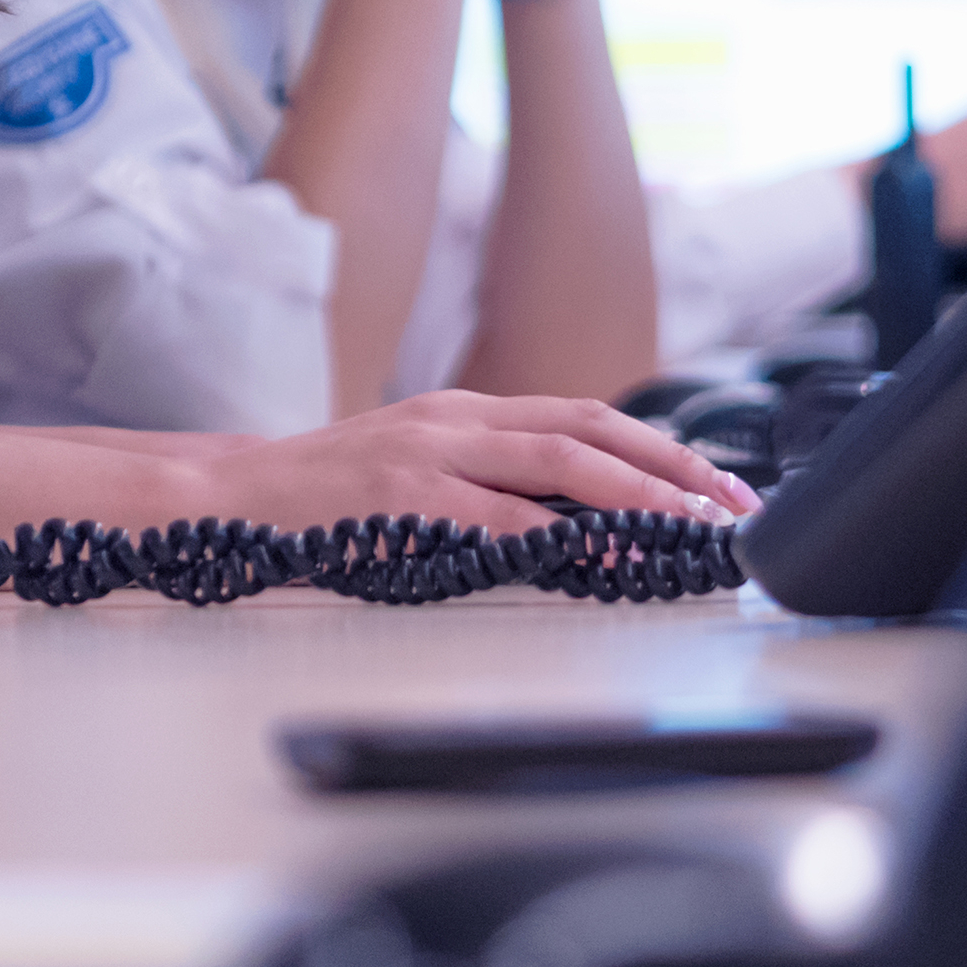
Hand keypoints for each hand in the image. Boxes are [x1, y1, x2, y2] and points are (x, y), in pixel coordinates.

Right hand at [181, 387, 751, 534]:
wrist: (233, 496)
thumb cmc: (331, 498)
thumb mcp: (423, 472)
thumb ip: (494, 486)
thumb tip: (584, 525)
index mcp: (472, 413)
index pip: (592, 419)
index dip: (665, 452)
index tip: (720, 488)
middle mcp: (462, 421)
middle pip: (596, 429)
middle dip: (676, 469)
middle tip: (732, 506)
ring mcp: (435, 454)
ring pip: (561, 462)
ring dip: (638, 495)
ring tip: (691, 526)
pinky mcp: (407, 497)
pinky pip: (499, 515)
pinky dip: (558, 535)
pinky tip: (602, 554)